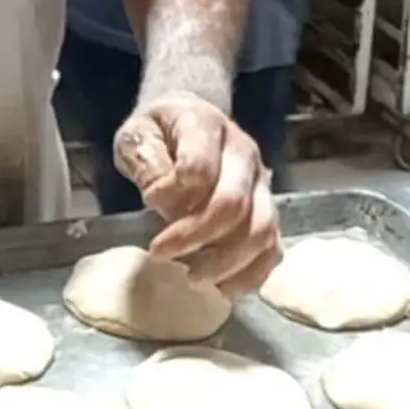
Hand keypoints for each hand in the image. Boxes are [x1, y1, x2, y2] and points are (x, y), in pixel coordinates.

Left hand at [113, 91, 279, 293]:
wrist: (186, 120)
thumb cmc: (158, 133)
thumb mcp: (136, 136)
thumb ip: (146, 163)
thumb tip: (164, 202)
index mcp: (206, 126)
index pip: (198, 168)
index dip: (171, 194)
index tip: (147, 204)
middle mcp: (243, 152)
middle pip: (232, 203)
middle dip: (195, 236)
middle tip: (160, 254)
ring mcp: (262, 181)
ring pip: (259, 229)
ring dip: (226, 262)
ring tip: (193, 278)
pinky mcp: (268, 208)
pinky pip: (273, 247)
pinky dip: (252, 274)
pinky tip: (224, 289)